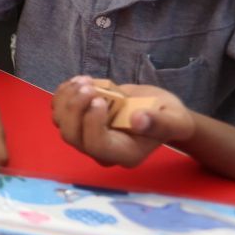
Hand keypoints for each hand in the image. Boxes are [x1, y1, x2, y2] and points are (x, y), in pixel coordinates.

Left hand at [51, 76, 195, 167]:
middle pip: (72, 136)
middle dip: (74, 108)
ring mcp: (87, 136)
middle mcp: (101, 150)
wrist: (158, 110)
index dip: (92, 123)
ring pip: (61, 122)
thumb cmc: (169, 117)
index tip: (100, 99)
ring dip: (67, 98)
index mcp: (124, 154)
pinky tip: (78, 80)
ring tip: (85, 80)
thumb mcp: (175, 119)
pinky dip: (63, 93)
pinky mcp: (79, 120)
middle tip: (88, 85)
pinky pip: (59, 110)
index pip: (97, 146)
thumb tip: (139, 120)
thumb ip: (160, 122)